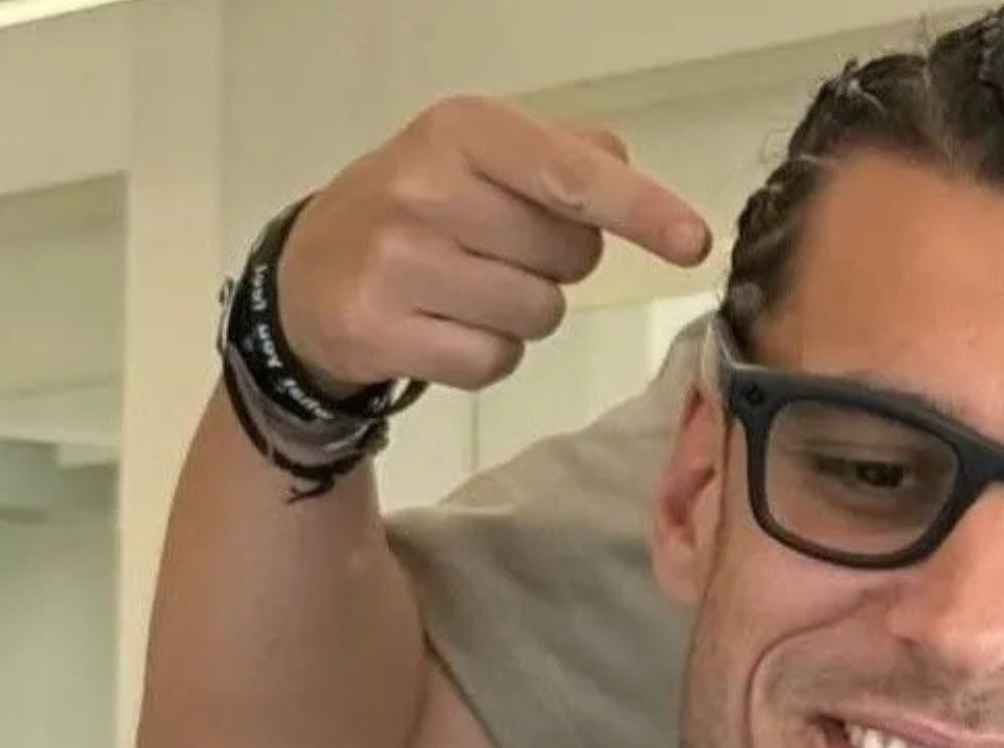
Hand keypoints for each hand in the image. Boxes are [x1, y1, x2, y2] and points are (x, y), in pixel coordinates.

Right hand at [278, 95, 711, 392]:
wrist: (311, 271)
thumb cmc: (425, 206)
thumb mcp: (486, 154)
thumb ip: (572, 156)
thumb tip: (637, 185)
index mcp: (461, 131)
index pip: (573, 176)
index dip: (641, 211)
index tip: (693, 242)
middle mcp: (424, 188)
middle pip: (571, 256)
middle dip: (558, 263)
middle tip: (500, 249)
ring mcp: (395, 262)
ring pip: (538, 315)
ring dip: (522, 312)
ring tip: (466, 287)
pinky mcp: (379, 330)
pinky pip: (493, 361)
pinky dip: (486, 353)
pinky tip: (442, 325)